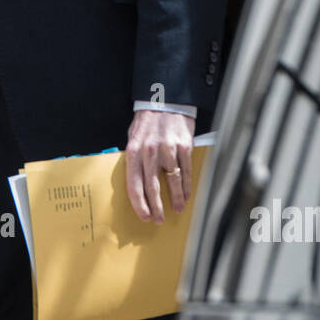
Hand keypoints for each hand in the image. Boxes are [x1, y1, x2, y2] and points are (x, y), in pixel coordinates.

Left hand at [125, 109, 194, 223]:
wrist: (165, 100)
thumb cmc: (147, 121)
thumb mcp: (133, 138)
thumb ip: (134, 159)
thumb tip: (135, 182)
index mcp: (134, 151)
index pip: (134, 185)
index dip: (139, 204)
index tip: (144, 216)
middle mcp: (150, 152)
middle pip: (152, 188)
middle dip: (156, 208)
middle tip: (159, 220)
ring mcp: (168, 149)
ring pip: (172, 182)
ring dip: (175, 199)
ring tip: (176, 210)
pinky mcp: (184, 146)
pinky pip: (186, 171)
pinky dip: (186, 186)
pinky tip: (186, 195)